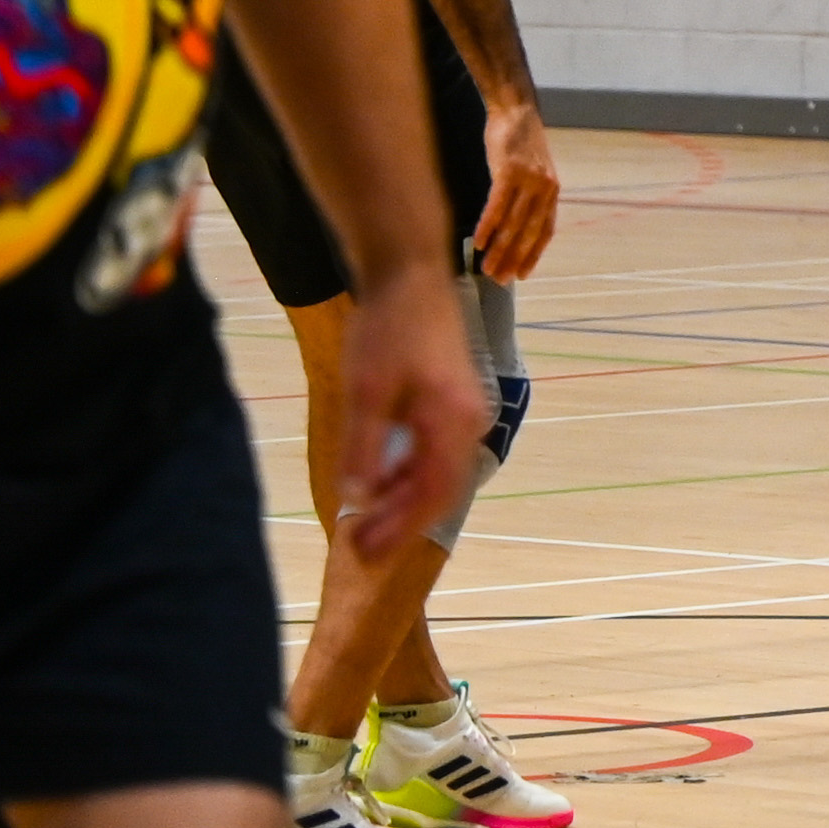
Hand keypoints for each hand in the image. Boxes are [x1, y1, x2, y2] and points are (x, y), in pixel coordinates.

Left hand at [336, 265, 487, 562]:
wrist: (410, 274)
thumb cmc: (387, 330)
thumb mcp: (366, 390)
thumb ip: (365, 447)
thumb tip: (359, 498)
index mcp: (454, 421)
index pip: (432, 494)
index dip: (399, 529)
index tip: (364, 553)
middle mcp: (469, 421)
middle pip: (439, 489)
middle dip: (401, 522)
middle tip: (359, 548)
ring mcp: (464, 410)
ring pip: (438, 472)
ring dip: (403, 499)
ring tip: (365, 520)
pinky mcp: (452, 400)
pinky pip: (436, 452)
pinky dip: (408, 473)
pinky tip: (379, 479)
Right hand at [466, 97, 561, 283]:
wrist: (516, 111)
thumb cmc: (519, 144)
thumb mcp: (532, 172)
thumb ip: (527, 198)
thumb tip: (512, 227)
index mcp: (552, 191)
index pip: (545, 231)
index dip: (533, 254)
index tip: (521, 275)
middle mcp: (545, 188)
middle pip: (529, 232)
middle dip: (513, 259)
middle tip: (498, 281)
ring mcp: (529, 180)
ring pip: (513, 224)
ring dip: (499, 250)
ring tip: (485, 269)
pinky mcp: (509, 171)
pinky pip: (497, 206)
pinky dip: (488, 226)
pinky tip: (479, 243)